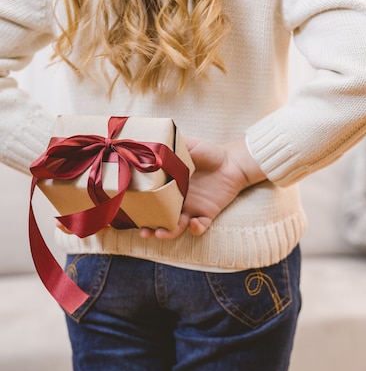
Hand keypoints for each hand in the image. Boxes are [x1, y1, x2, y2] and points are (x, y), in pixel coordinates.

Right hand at [139, 137, 265, 238]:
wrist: (232, 160)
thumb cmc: (209, 153)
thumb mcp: (187, 146)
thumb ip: (168, 145)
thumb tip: (146, 138)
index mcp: (169, 187)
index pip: (150, 201)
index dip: (140, 209)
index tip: (129, 212)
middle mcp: (178, 201)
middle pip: (160, 219)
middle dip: (150, 228)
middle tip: (144, 231)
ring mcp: (192, 209)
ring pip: (177, 227)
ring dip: (169, 232)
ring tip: (161, 232)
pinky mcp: (208, 214)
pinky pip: (200, 227)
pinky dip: (196, 229)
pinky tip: (194, 223)